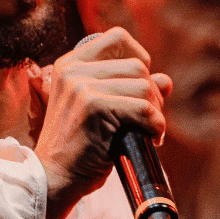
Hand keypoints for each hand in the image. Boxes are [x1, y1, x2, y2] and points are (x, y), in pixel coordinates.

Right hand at [33, 28, 170, 218]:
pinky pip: (143, 108)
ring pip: (144, 86)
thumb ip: (129, 90)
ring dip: (155, 112)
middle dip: (152, 94)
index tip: (142, 86)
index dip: (139, 58)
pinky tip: (152, 139)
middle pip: (137, 66)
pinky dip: (156, 125)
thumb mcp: (101, 112)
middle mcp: (73, 71)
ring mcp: (81, 87)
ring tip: (147, 132)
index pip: (117, 38)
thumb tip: (166, 80)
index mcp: (69, 65)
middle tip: (147, 121)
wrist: (54, 180)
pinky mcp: (93, 107)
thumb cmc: (79, 150)